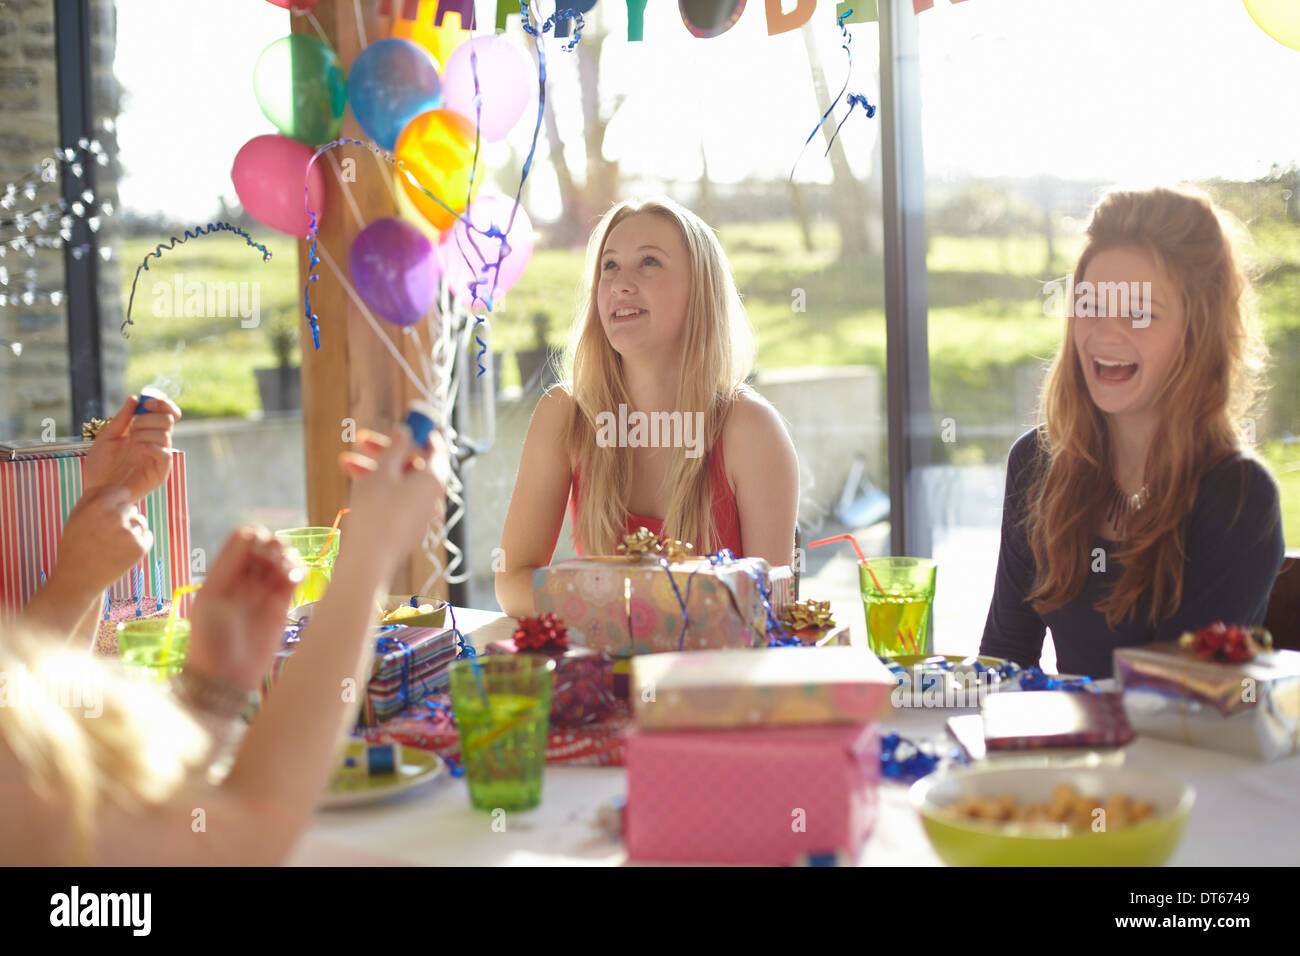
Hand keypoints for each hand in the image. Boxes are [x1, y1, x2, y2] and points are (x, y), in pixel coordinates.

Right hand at [49, 484, 153, 599]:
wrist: (78, 580)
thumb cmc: (75, 546)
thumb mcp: (75, 516)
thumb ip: (93, 496)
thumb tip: (114, 484)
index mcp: (97, 507)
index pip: (121, 492)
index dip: (115, 504)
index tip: (107, 517)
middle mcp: (115, 517)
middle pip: (131, 508)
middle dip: (123, 518)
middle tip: (107, 536)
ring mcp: (129, 533)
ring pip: (141, 521)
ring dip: (132, 530)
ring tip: (113, 545)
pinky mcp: (140, 548)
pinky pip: (147, 535)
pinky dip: (139, 542)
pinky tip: (122, 552)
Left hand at [83, 393, 181, 500]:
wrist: (98, 492)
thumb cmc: (100, 468)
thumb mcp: (106, 437)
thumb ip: (121, 419)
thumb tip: (134, 399)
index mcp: (146, 433)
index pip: (166, 413)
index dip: (162, 403)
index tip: (147, 400)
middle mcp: (156, 443)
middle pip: (168, 419)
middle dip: (148, 418)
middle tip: (132, 427)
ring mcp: (160, 457)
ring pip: (164, 434)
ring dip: (144, 433)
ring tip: (130, 444)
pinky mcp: (161, 472)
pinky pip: (165, 453)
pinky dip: (151, 446)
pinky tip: (137, 449)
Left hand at [187, 527, 301, 692]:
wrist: (224, 678)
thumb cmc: (210, 639)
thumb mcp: (212, 598)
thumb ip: (230, 564)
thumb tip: (253, 534)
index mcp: (223, 573)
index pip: (244, 539)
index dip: (255, 538)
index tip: (260, 550)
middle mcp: (244, 579)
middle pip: (265, 546)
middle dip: (274, 546)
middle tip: (274, 560)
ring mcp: (263, 593)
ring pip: (282, 561)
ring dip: (288, 558)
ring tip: (287, 571)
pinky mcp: (281, 607)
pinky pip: (292, 580)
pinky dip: (297, 573)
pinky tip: (294, 579)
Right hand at [336, 427, 446, 579]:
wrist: (368, 560)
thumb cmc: (376, 512)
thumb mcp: (382, 473)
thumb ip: (396, 449)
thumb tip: (407, 431)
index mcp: (434, 479)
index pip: (435, 447)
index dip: (420, 430)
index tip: (405, 419)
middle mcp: (432, 495)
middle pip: (413, 463)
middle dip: (386, 450)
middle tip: (361, 439)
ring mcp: (419, 512)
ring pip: (399, 481)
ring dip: (374, 469)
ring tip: (344, 463)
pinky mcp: (406, 525)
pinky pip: (395, 499)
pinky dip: (378, 488)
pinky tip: (354, 484)